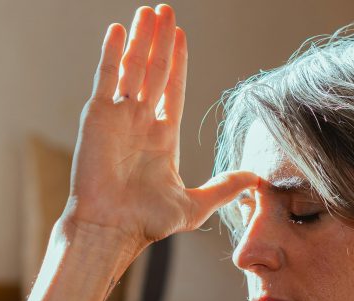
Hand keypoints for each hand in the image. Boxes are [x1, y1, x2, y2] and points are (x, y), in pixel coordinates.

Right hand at [63, 4, 257, 248]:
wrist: (113, 227)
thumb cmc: (147, 221)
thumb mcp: (196, 205)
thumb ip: (224, 188)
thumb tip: (255, 180)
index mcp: (161, 137)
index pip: (173, 89)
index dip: (178, 62)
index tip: (181, 36)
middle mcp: (139, 122)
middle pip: (154, 70)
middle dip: (160, 40)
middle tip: (166, 10)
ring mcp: (118, 116)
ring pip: (133, 67)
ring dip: (141, 38)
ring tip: (150, 11)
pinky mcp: (98, 116)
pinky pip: (106, 77)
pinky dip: (112, 52)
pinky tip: (120, 29)